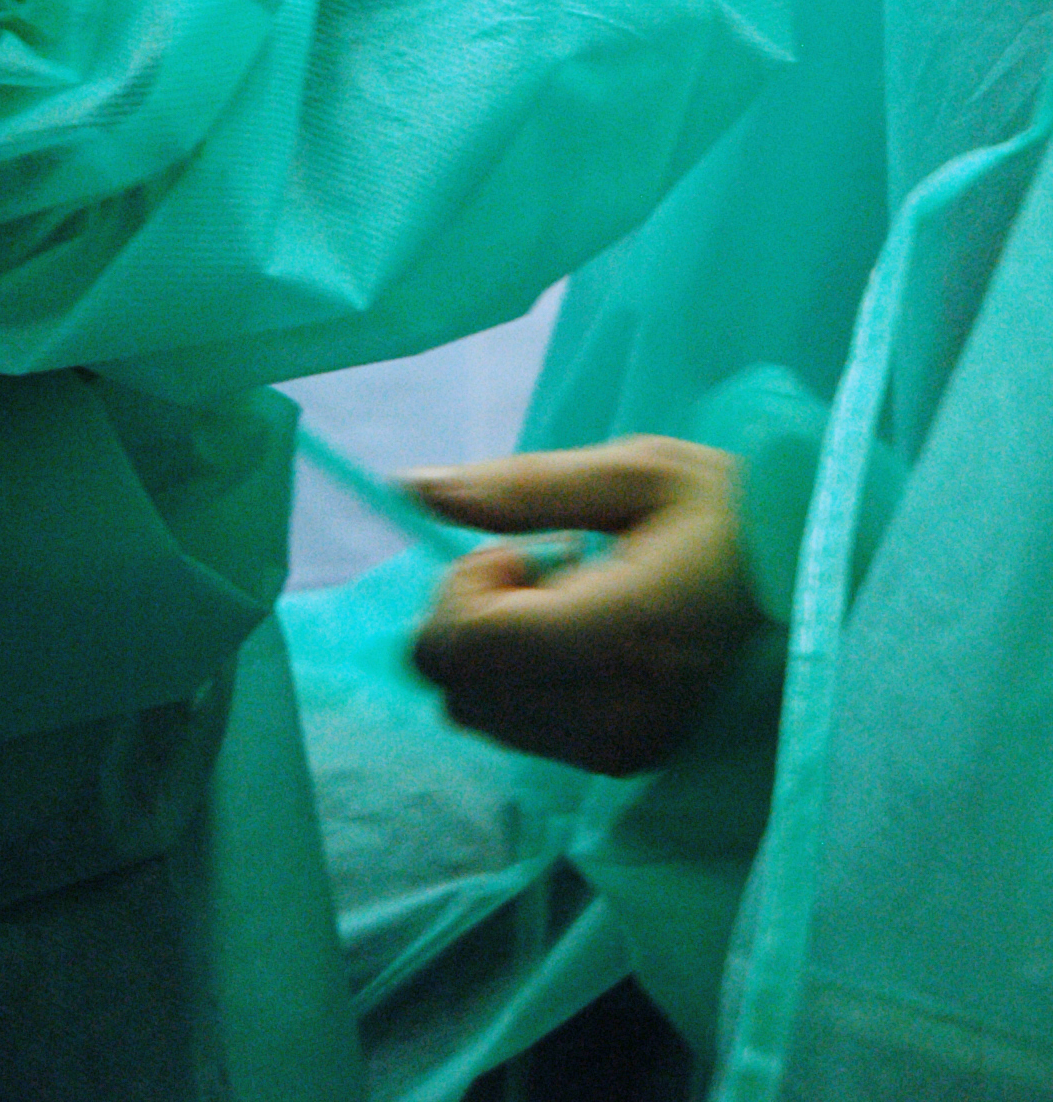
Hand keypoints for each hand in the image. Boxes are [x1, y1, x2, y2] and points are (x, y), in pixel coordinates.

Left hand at [405, 438, 762, 777]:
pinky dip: (519, 680)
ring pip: (476, 714)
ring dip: (494, 648)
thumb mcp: (635, 471)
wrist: (822, 587)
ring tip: (572, 600)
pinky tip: (582, 638)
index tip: (526, 548)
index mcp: (627, 629)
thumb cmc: (734, 512)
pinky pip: (516, 730)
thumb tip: (411, 486)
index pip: (477, 646)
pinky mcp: (627, 763)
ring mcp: (625, 748)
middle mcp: (622, 708)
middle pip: (460, 686)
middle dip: (471, 613)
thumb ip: (520, 486)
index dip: (466, 588)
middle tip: (545, 566)